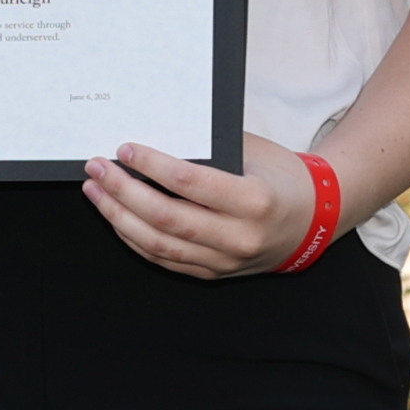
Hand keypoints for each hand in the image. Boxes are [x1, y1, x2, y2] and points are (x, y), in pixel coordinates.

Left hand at [87, 131, 312, 277]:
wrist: (313, 221)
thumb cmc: (282, 178)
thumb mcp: (255, 153)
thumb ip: (211, 148)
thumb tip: (156, 136)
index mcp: (256, 201)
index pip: (190, 182)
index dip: (151, 165)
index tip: (125, 148)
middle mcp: (240, 237)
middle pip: (166, 217)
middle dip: (123, 191)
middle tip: (97, 168)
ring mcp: (225, 261)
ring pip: (158, 244)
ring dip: (119, 217)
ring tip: (96, 191)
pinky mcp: (213, 273)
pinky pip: (164, 258)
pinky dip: (133, 238)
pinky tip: (115, 216)